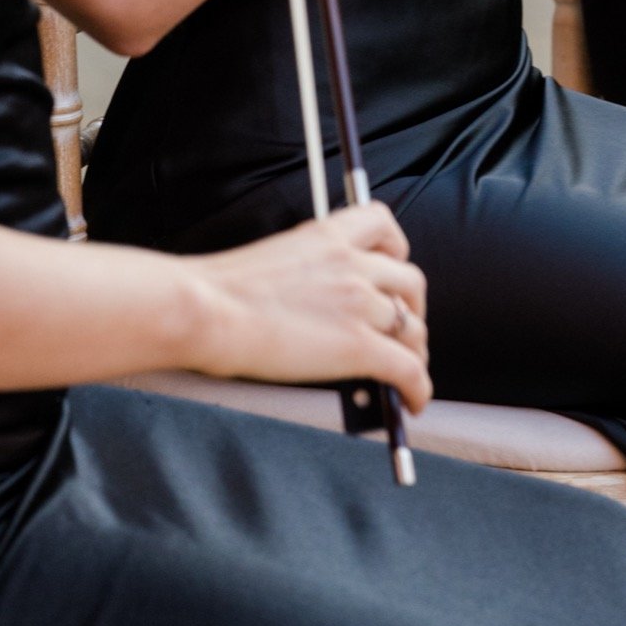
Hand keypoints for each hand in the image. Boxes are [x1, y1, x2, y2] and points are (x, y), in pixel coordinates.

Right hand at [185, 201, 430, 413]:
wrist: (208, 309)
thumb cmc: (220, 290)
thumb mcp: (275, 259)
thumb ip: (309, 272)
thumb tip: (322, 305)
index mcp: (328, 234)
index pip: (382, 224)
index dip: (397, 248)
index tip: (393, 263)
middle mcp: (352, 263)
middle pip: (411, 281)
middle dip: (413, 306)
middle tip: (403, 326)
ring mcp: (359, 303)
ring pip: (413, 327)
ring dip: (415, 350)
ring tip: (407, 368)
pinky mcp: (357, 346)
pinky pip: (408, 368)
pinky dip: (418, 387)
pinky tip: (413, 401)